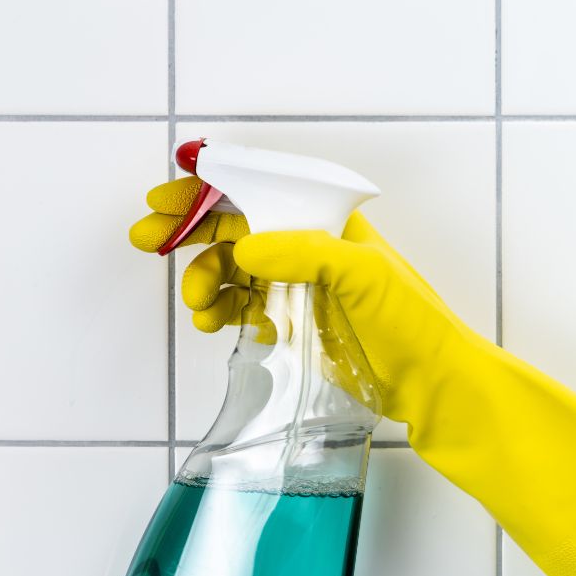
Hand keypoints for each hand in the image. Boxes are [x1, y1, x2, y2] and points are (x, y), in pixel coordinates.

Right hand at [130, 176, 480, 423]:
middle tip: (147, 240)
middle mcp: (306, 247)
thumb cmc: (410, 322)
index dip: (208, 191)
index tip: (165, 199)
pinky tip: (214, 324)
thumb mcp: (364, 275)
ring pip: (229, 271)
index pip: (258, 192)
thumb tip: (246, 248)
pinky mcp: (289, 321)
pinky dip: (218, 312)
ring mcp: (295, 285)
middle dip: (187, 232)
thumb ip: (305, 252)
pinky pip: (239, 308)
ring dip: (203, 281)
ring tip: (199, 306)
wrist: (428, 384)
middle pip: (232, 227)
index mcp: (325, 222)